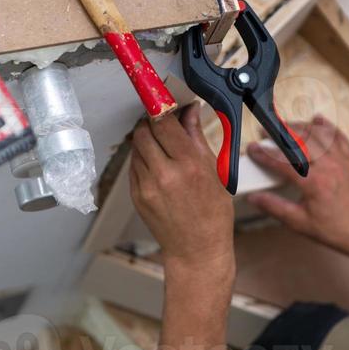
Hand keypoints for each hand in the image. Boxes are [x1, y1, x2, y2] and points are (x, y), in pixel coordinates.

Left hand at [130, 104, 234, 277]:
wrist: (197, 250)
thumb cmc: (213, 213)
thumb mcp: (214, 170)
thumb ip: (196, 136)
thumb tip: (189, 109)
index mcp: (189, 165)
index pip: (163, 122)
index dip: (159, 107)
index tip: (161, 99)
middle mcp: (165, 174)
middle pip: (143, 131)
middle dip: (151, 123)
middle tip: (162, 123)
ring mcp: (147, 186)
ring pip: (136, 147)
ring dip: (146, 140)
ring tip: (162, 147)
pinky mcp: (136, 196)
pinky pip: (133, 166)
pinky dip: (143, 159)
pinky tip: (158, 166)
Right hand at [247, 115, 348, 257]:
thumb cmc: (335, 229)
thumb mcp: (299, 223)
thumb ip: (275, 207)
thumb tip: (254, 198)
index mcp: (314, 184)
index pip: (283, 162)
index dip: (265, 154)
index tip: (253, 149)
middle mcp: (329, 167)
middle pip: (300, 140)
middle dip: (280, 133)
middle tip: (266, 131)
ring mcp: (342, 162)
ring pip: (319, 134)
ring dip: (300, 127)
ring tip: (285, 125)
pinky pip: (339, 137)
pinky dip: (328, 127)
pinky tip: (318, 120)